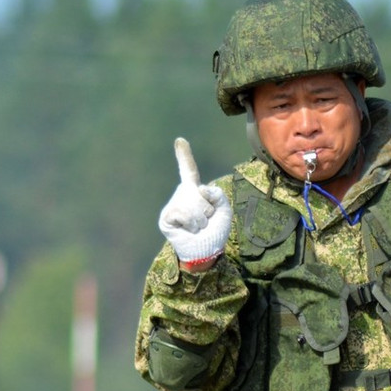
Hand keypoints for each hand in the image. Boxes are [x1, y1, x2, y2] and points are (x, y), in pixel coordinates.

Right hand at [158, 137, 231, 265]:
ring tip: (197, 227)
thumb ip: (218, 195)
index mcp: (194, 190)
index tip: (180, 140)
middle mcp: (182, 194)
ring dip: (201, 219)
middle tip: (205, 221)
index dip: (184, 155)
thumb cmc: (215, 230)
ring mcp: (173, 205)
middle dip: (208, 209)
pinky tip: (189, 230)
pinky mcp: (166, 217)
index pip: (189, 170)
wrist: (206, 250)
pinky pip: (183, 214)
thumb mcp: (224, 210)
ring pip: (192, 205)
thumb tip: (201, 189)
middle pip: (199, 193)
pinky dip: (191, 224)